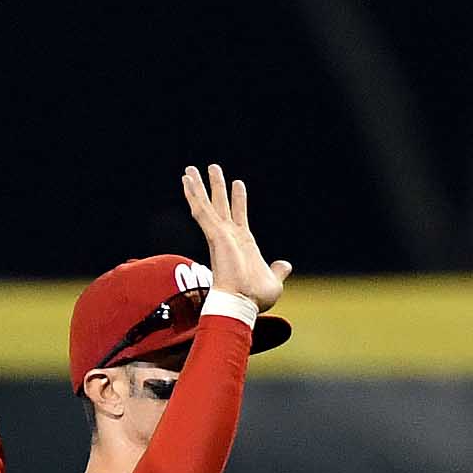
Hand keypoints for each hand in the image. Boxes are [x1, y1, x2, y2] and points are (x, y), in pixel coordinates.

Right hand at [181, 165, 290, 312]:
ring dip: (199, 186)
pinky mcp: (214, 234)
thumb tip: (285, 264)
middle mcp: (228, 237)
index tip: (238, 183)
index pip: (238, 216)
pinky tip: (186, 182)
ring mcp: (219, 235)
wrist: (241, 304)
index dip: (238, 199)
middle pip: (218, 206)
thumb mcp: (274, 280)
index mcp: (242, 244)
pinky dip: (193, 196)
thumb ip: (278, 269)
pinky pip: (201, 211)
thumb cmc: (254, 297)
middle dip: (214, 187)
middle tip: (210, 169)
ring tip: (191, 169)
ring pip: (206, 205)